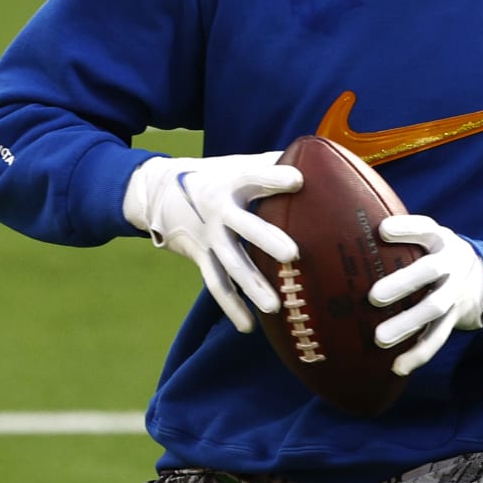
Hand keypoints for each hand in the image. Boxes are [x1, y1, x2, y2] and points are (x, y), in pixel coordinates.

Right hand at [123, 154, 302, 333]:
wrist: (160, 192)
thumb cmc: (217, 177)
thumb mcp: (238, 164)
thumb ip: (273, 163)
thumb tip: (322, 155)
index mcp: (232, 182)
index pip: (254, 177)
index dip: (274, 178)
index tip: (298, 181)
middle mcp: (218, 210)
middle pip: (244, 226)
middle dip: (267, 239)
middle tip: (293, 253)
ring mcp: (208, 237)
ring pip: (230, 264)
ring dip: (252, 286)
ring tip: (275, 306)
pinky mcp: (200, 257)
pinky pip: (217, 285)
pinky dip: (232, 307)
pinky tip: (249, 326)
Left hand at [370, 214, 482, 375]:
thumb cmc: (439, 254)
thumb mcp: (430, 236)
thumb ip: (403, 233)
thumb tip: (360, 230)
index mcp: (441, 240)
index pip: (424, 229)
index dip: (406, 229)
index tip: (382, 231)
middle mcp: (452, 264)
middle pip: (430, 272)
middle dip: (403, 283)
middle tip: (373, 297)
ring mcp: (455, 293)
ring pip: (434, 309)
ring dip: (407, 324)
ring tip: (380, 338)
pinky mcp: (455, 318)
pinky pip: (437, 337)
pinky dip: (418, 353)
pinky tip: (398, 366)